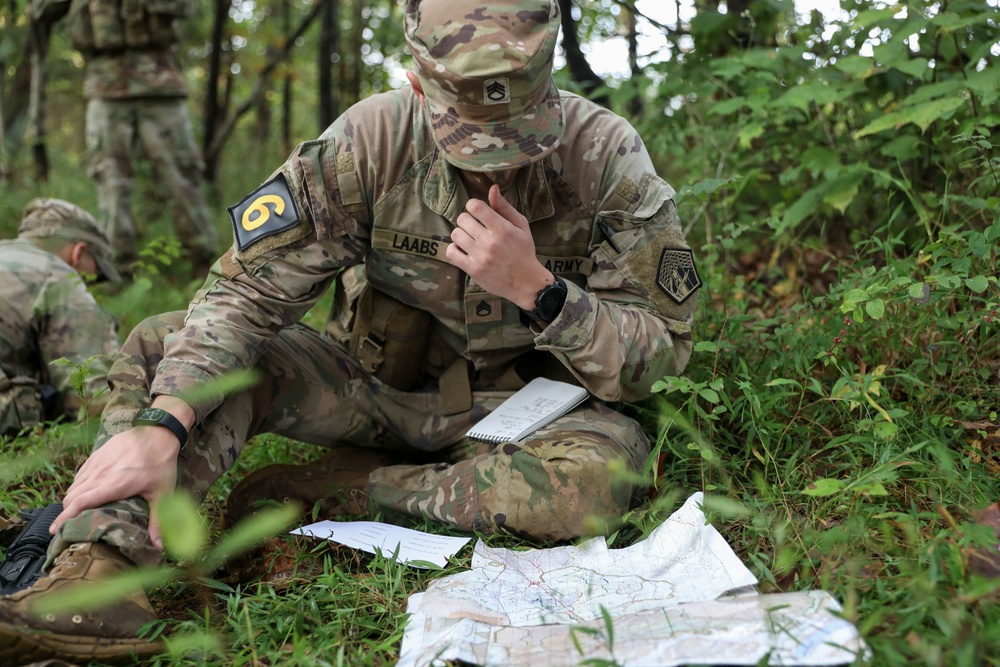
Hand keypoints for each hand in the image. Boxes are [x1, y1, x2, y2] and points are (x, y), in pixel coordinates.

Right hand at [50, 397, 193, 547]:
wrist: (158, 432)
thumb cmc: (161, 464)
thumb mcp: (163, 493)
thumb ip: (158, 521)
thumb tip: (159, 547)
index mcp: (115, 485)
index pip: (81, 503)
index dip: (64, 518)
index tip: (54, 531)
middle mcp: (101, 473)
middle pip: (72, 497)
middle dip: (65, 514)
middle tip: (65, 527)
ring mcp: (97, 462)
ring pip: (74, 486)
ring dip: (71, 500)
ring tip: (74, 514)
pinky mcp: (96, 455)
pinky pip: (79, 474)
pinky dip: (77, 487)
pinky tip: (84, 494)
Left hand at [446, 185, 553, 309]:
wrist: (526, 282)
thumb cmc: (524, 251)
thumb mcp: (521, 226)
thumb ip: (504, 207)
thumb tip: (492, 188)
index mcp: (502, 229)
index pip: (475, 206)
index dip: (473, 206)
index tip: (477, 212)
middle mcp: (490, 242)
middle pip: (462, 219)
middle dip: (467, 220)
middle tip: (474, 227)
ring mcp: (480, 257)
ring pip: (455, 235)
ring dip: (461, 235)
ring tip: (470, 239)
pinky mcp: (473, 270)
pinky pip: (451, 253)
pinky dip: (454, 249)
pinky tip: (463, 250)